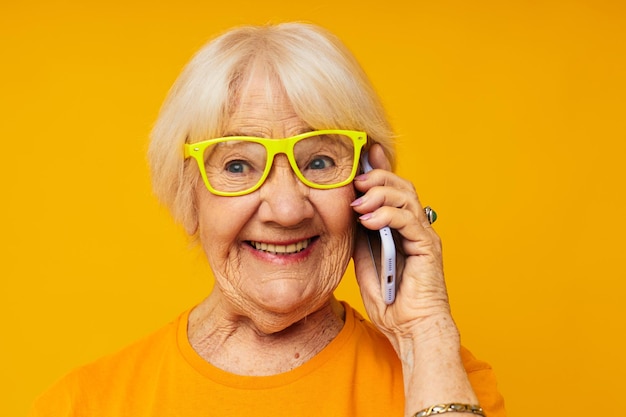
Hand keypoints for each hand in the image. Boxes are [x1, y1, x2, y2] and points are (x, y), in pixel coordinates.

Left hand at [352, 144, 455, 350]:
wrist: (409, 328)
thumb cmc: (390, 299)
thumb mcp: (364, 261)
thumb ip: (360, 236)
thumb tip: (348, 211)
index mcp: (399, 227)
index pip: (391, 190)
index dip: (379, 168)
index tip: (363, 150)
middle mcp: (414, 227)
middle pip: (401, 187)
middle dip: (378, 177)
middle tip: (356, 179)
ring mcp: (423, 235)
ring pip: (407, 198)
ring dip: (381, 193)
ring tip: (359, 201)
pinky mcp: (428, 247)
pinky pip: (409, 221)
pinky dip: (388, 215)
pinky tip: (368, 219)